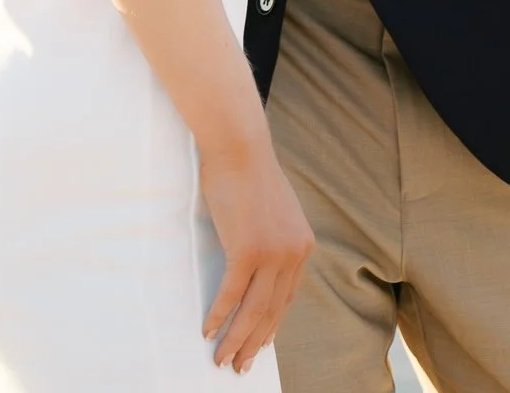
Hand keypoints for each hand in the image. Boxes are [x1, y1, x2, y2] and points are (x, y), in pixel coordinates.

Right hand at [200, 134, 313, 372]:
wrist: (239, 144)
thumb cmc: (248, 171)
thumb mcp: (274, 209)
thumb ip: (274, 236)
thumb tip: (259, 260)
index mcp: (302, 246)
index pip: (286, 298)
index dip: (271, 325)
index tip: (258, 344)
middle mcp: (293, 254)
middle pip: (272, 312)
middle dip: (254, 343)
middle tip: (239, 365)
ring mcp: (272, 254)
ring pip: (253, 311)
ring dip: (235, 339)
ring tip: (222, 358)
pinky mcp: (247, 250)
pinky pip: (231, 294)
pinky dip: (218, 315)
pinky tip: (208, 330)